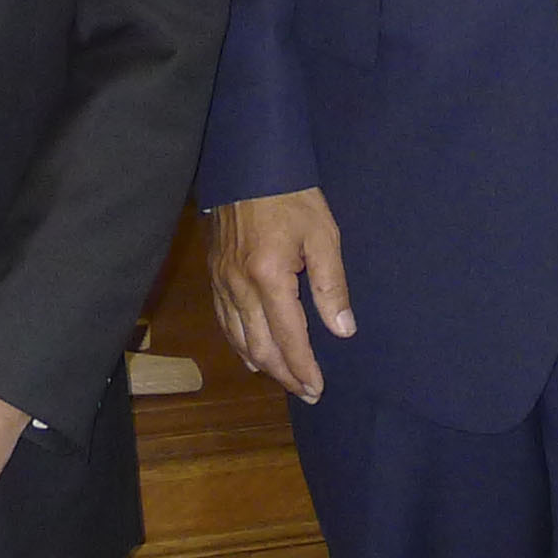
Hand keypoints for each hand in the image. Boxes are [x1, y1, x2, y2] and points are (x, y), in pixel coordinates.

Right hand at [207, 188, 354, 401]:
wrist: (250, 163)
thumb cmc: (292, 197)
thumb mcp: (323, 236)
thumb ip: (332, 285)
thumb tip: (343, 330)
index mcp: (269, 277)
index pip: (288, 337)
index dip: (303, 367)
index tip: (317, 388)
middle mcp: (239, 286)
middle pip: (260, 346)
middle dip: (284, 374)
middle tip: (306, 393)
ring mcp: (222, 281)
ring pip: (238, 338)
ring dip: (262, 364)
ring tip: (284, 379)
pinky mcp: (214, 274)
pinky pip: (224, 321)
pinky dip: (238, 344)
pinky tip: (250, 353)